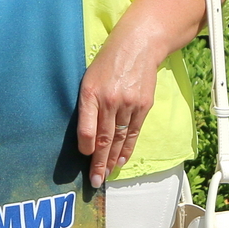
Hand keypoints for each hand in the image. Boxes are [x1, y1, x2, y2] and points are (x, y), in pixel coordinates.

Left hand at [76, 30, 161, 188]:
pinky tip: (120, 161)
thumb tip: (84, 134)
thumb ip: (86, 104)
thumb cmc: (108, 63)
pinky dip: (127, 149)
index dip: (86, 145)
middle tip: (94, 180)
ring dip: (112, 160)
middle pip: (104, 138)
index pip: (87, 125)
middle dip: (98, 162)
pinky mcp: (143, 106)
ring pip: (119, 139)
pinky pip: (133, 133)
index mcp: (90, 92)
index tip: (84, 157)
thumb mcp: (88, 79)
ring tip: (105, 176)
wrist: (138, 46)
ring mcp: (129, 104)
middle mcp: (110, 100)